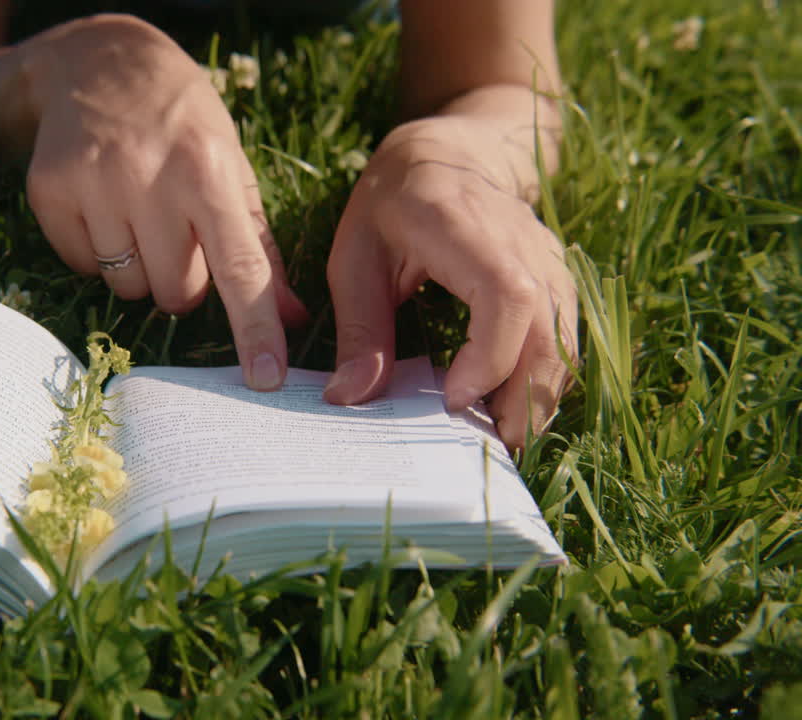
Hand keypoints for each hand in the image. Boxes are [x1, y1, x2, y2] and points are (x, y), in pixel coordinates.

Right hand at [18, 14, 307, 389]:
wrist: (99, 61)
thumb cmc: (183, 122)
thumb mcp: (234, 166)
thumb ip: (261, 246)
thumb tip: (293, 320)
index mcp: (209, 172)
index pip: (240, 268)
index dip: (256, 330)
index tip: (267, 379)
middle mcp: (150, 178)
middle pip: (176, 293)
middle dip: (183, 280)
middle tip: (177, 233)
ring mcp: (94, 184)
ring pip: (128, 287)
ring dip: (139, 268)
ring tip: (139, 213)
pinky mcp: (50, 191)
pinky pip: (82, 267)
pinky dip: (97, 252)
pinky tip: (102, 205)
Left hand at [323, 113, 576, 447]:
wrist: (446, 154)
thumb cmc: (390, 205)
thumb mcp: (355, 259)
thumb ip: (360, 328)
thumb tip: (349, 397)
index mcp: (463, 226)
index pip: (507, 294)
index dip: (491, 354)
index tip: (453, 398)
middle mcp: (521, 240)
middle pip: (549, 326)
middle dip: (526, 394)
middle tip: (492, 445)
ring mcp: (548, 257)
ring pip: (567, 334)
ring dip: (543, 392)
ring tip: (507, 436)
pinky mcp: (557, 276)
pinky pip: (568, 332)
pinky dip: (550, 375)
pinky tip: (518, 405)